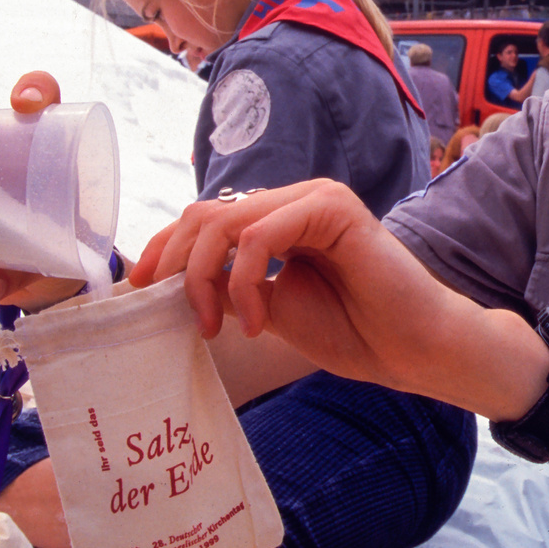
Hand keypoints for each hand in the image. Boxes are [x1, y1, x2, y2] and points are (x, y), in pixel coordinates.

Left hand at [129, 180, 517, 407]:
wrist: (410, 349)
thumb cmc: (351, 330)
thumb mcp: (268, 309)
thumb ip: (227, 287)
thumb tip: (169, 282)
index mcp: (279, 219)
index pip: (204, 219)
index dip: (165, 249)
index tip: (138, 289)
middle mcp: (294, 200)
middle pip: (205, 214)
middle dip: (176, 264)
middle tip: (175, 313)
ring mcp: (314, 198)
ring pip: (226, 220)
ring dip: (206, 278)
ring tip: (219, 326)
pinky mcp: (333, 208)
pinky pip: (261, 233)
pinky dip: (245, 280)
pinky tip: (255, 320)